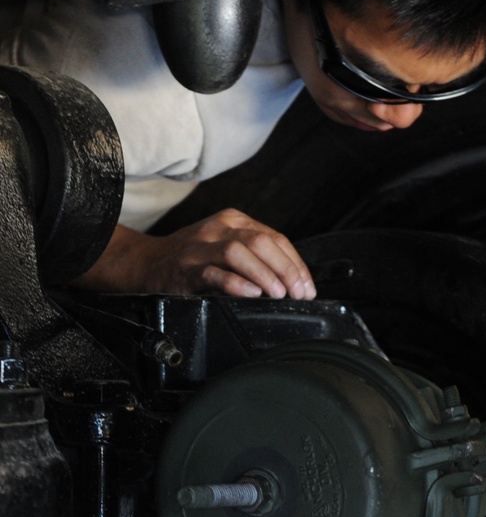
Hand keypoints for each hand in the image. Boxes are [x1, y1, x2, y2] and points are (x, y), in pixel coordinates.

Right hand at [75, 213, 316, 298]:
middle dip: (286, 270)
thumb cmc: (194, 260)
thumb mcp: (227, 249)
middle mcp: (219, 228)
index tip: (307, 289)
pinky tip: (250, 294)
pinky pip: (214, 273)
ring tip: (278, 294)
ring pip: (240, 252)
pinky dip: (235, 283)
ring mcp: (201, 247)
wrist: (146, 264)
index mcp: (234, 221)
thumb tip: (294, 283)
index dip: (296, 265)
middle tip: (298, 294)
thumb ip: (257, 258)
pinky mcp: (186, 267)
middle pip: (262, 242)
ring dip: (264, 274)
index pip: (276, 239)